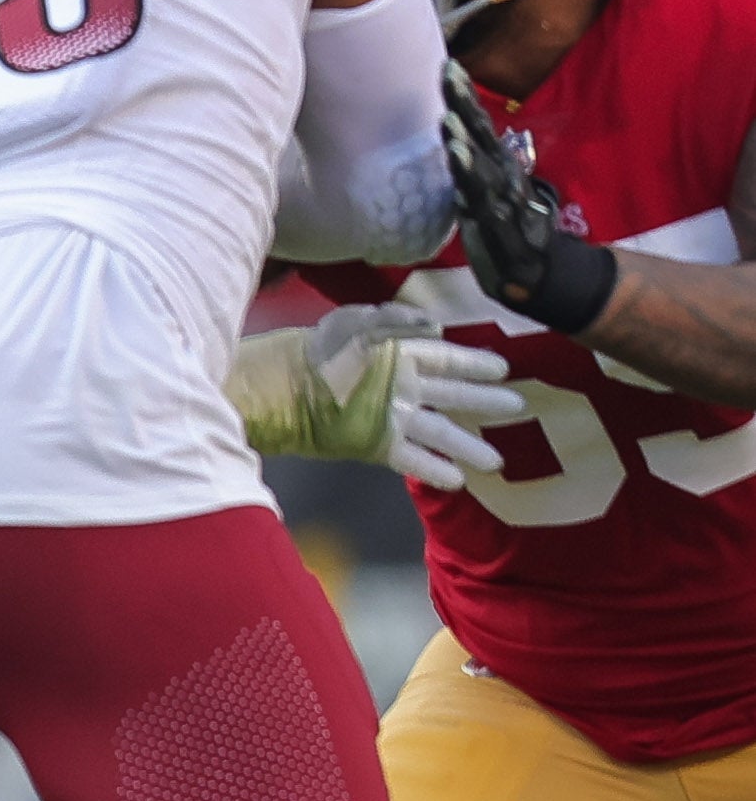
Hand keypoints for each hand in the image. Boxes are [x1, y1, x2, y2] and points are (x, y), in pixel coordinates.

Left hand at [283, 304, 528, 490]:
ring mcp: (388, 416)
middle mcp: (400, 386)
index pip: (447, 359)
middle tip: (517, 407)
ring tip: (496, 461)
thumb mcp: (355, 322)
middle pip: (451, 395)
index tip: (503, 369)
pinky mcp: (373, 442)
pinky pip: (410, 458)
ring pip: (438, 431)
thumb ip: (396, 320)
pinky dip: (432, 468)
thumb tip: (437, 327)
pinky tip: (456, 479)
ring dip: (466, 445)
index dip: (475, 364)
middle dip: (483, 401)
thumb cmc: (319, 348)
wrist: (282, 385)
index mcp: (399, 354)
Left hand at [440, 63, 617, 330]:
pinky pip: (482, 199)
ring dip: (466, 141)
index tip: (448, 67)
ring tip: (449, 117)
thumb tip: (450, 142)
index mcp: (496, 167)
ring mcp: (503, 200)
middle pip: (481, 135)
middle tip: (448, 72)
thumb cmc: (502, 229)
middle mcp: (502, 176)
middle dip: (465, 104)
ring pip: (482, 166)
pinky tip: (458, 158)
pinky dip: (471, 178)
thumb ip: (469, 169)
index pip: (478, 127)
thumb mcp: (481, 194)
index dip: (464, 99)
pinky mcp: (500, 226)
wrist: (532, 276)